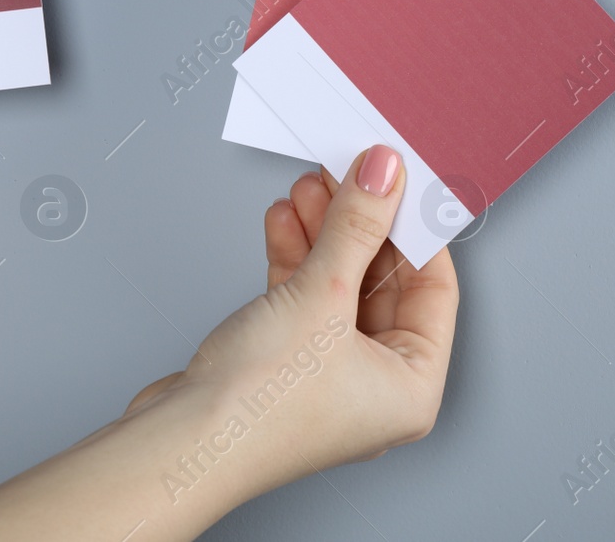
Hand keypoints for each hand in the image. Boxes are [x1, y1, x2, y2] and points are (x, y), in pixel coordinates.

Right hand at [0, 144, 457, 541]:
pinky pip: (305, 299)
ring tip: (307, 186)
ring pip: (339, 285)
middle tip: (346, 172)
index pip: (435, 287)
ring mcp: (328, 374)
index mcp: (412, 387)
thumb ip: (357, 225)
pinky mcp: (286, 363)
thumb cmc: (259, 408)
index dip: (415, 227)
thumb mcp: (323, 296)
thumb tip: (384, 172)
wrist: (179, 443)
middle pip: (383, 281)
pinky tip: (283, 222)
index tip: (399, 179)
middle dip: (360, 223)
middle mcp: (376, 386)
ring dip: (324, 233)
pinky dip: (296, 258)